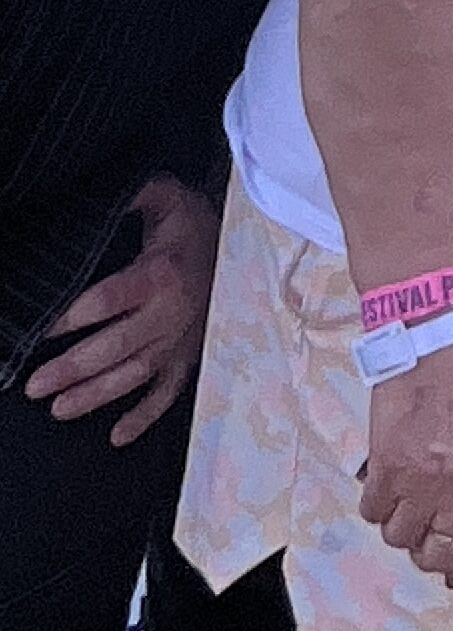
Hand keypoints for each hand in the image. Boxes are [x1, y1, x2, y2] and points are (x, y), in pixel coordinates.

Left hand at [23, 175, 218, 444]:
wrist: (241, 241)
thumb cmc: (192, 221)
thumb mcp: (167, 197)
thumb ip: (137, 194)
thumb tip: (104, 195)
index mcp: (162, 272)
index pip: (109, 299)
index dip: (72, 316)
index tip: (40, 329)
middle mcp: (173, 311)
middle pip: (117, 346)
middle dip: (74, 368)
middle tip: (34, 385)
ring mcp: (183, 338)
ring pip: (137, 374)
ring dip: (98, 395)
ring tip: (59, 410)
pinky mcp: (190, 355)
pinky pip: (170, 391)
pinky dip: (146, 415)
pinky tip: (117, 436)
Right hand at [361, 309, 452, 591]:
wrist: (441, 316)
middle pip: (438, 552)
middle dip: (435, 555)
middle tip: (430, 542)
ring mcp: (419, 476)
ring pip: (400, 537)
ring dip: (404, 529)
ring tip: (408, 506)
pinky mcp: (383, 461)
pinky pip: (373, 509)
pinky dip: (378, 506)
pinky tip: (386, 487)